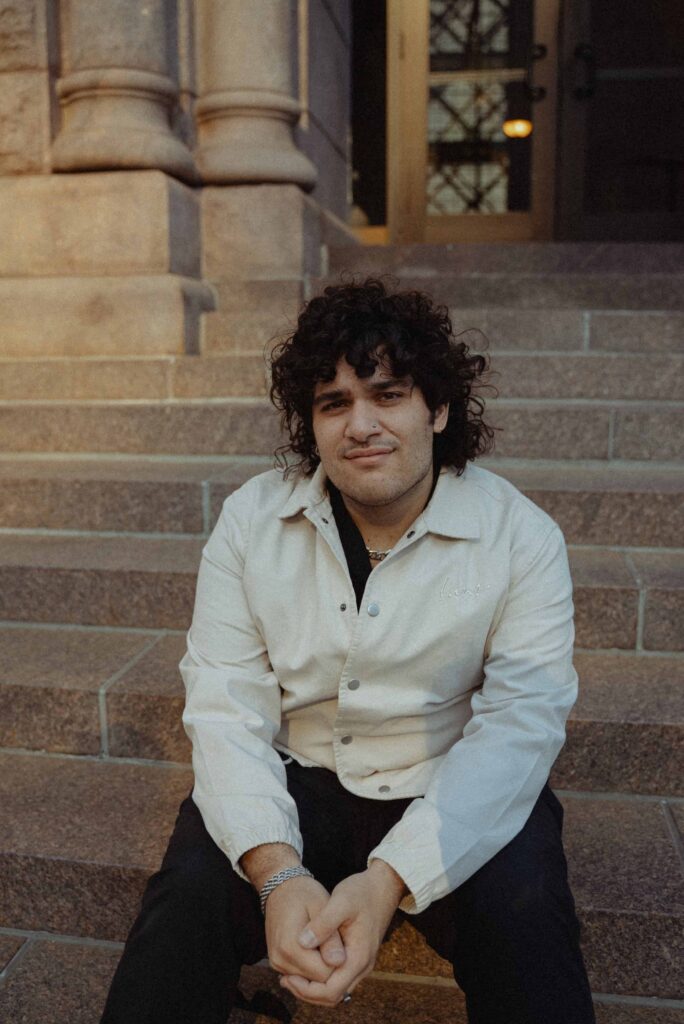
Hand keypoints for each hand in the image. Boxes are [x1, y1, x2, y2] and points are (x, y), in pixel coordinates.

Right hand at [265, 875, 346, 982]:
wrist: (282, 888)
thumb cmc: (305, 894)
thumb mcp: (322, 908)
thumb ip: (330, 937)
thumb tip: (339, 962)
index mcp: (291, 947)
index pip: (324, 974)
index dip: (339, 961)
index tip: (342, 941)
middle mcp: (280, 960)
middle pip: (317, 980)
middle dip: (330, 965)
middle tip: (335, 939)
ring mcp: (277, 963)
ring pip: (310, 980)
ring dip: (321, 965)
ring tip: (324, 940)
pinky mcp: (277, 963)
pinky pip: (301, 975)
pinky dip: (312, 965)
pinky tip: (317, 946)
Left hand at [279, 860, 406, 1006]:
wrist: (383, 886)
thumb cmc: (362, 892)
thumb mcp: (341, 901)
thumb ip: (324, 924)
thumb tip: (303, 943)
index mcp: (358, 957)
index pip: (331, 991)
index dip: (307, 989)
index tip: (287, 976)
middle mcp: (362, 966)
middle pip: (332, 996)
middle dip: (307, 992)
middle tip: (284, 979)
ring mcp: (361, 963)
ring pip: (335, 989)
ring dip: (313, 987)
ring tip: (290, 974)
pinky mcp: (357, 956)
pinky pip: (337, 978)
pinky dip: (320, 978)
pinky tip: (304, 964)